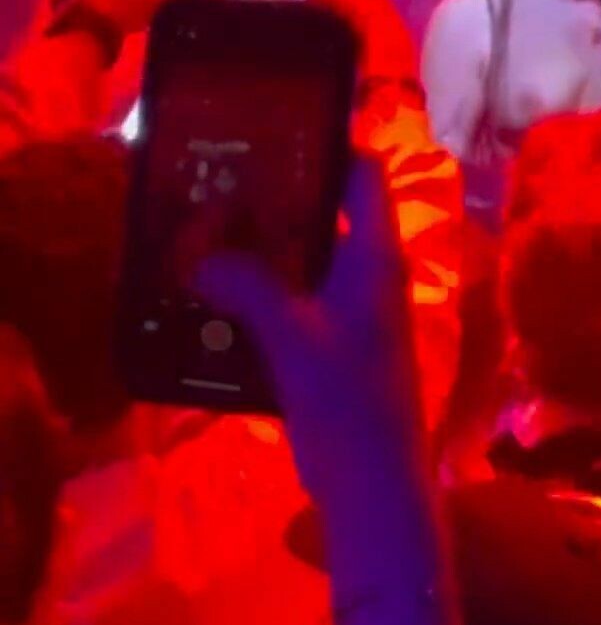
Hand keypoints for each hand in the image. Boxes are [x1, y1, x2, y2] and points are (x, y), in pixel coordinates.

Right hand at [195, 157, 421, 517]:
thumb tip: (199, 257)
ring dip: (264, 254)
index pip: (363, 177)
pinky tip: (215, 303)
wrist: (377, 491)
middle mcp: (371, 280)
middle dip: (277, 203)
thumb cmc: (348, 404)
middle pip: (329, 217)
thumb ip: (248, 287)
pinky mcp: (338, 356)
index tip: (273, 133)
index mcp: (375, 259)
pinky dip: (263, 299)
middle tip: (217, 186)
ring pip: (308, 266)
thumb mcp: (292, 338)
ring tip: (204, 237)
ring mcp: (357, 319)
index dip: (327, 147)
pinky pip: (298, 308)